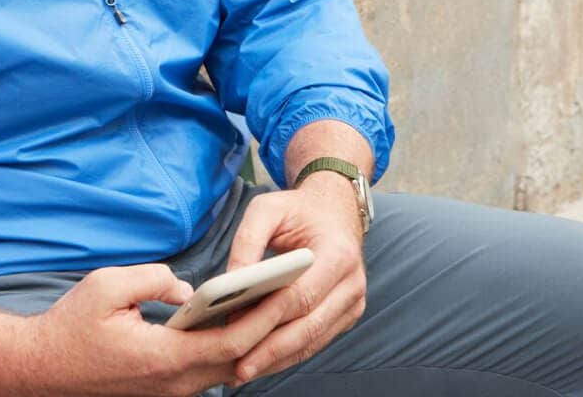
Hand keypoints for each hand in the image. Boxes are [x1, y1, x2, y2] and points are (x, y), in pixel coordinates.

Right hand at [24, 262, 289, 395]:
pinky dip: (230, 348)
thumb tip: (188, 288)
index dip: (263, 318)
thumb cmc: (71, 325)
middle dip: (268, 328)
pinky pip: (208, 370)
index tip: (285, 291)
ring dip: (251, 339)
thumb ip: (154, 279)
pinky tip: (239, 321)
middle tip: (292, 292)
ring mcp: (170, 390)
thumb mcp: (107, 286)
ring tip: (274, 302)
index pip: (231, 344)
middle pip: (238, 360)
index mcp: (164, 358)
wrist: (42, 368)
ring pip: (226, 368)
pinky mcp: (164, 388)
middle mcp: (174, 383)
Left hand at [219, 175, 366, 385]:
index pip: (301, 295)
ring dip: (278, 360)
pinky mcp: (347, 315)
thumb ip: (247, 241)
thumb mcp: (267, 209)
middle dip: (271, 351)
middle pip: (308, 327)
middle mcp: (352, 282)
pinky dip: (288, 354)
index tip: (236, 330)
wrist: (334, 211)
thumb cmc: (298, 210)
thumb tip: (229, 284)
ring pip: (313, 341)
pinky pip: (316, 341)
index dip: (267, 316)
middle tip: (238, 369)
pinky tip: (262, 363)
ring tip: (243, 372)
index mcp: (338, 254)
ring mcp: (353, 302)